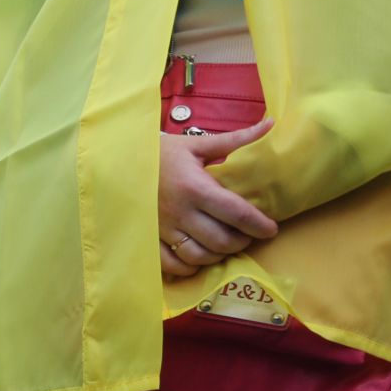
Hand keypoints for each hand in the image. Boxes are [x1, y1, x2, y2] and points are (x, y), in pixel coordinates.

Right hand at [158, 118, 278, 278]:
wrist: (119, 163)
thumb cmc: (162, 153)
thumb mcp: (197, 144)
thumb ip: (235, 139)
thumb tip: (270, 123)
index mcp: (195, 187)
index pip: (236, 212)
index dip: (258, 224)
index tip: (271, 229)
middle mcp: (181, 212)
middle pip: (221, 240)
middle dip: (242, 242)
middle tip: (250, 236)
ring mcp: (164, 229)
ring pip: (199, 255)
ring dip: (219, 255)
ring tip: (227, 246)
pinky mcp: (151, 238)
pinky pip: (173, 264)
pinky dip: (190, 267)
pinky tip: (200, 258)